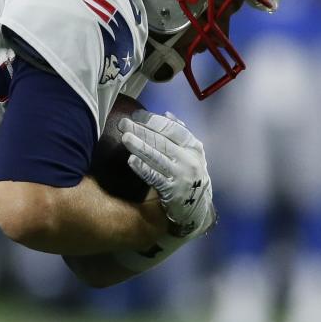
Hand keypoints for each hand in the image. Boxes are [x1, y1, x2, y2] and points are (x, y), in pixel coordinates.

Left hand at [118, 110, 214, 237]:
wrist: (197, 207)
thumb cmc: (189, 174)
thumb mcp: (191, 153)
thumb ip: (180, 133)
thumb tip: (166, 114)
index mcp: (193, 146)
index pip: (173, 129)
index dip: (154, 121)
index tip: (136, 115)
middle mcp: (188, 159)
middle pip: (162, 141)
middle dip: (141, 131)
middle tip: (124, 123)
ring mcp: (180, 175)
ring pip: (157, 157)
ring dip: (140, 147)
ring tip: (125, 137)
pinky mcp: (171, 191)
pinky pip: (155, 177)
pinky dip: (143, 168)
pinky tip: (131, 160)